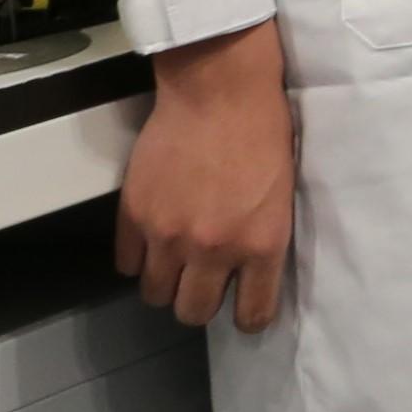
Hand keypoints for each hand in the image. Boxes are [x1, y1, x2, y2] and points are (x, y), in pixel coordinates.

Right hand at [118, 24, 295, 332]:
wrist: (220, 92)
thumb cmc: (263, 134)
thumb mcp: (284, 195)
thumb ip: (264, 240)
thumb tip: (251, 274)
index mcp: (261, 245)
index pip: (253, 314)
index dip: (248, 318)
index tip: (245, 313)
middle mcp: (213, 249)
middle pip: (193, 312)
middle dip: (199, 305)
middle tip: (202, 285)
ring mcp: (169, 235)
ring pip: (156, 294)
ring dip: (166, 284)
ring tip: (175, 265)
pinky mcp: (134, 215)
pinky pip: (126, 264)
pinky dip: (138, 259)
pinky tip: (152, 244)